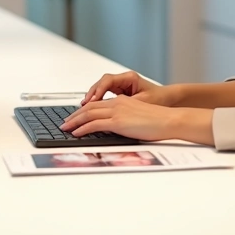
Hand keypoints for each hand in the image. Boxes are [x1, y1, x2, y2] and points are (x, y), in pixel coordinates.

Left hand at [61, 96, 181, 141]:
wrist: (169, 120)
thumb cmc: (159, 121)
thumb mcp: (138, 118)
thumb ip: (125, 120)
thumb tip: (116, 128)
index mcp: (122, 101)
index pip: (97, 105)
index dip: (84, 111)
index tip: (76, 117)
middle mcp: (117, 103)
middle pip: (89, 108)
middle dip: (75, 116)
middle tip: (65, 123)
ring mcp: (117, 112)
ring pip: (88, 114)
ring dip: (74, 122)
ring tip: (65, 128)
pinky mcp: (118, 122)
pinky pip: (94, 124)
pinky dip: (82, 128)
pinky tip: (76, 133)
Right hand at [81, 71, 161, 105]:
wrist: (169, 100)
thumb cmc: (159, 99)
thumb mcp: (143, 102)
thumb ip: (127, 105)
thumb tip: (111, 111)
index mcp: (129, 78)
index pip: (107, 81)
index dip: (98, 90)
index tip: (92, 100)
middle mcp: (123, 80)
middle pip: (101, 83)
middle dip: (91, 94)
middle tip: (83, 106)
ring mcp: (121, 86)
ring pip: (101, 89)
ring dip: (92, 98)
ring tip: (84, 108)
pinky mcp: (120, 93)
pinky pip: (105, 95)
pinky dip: (98, 101)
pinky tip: (92, 108)